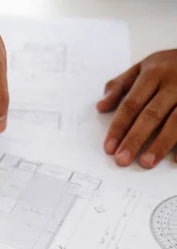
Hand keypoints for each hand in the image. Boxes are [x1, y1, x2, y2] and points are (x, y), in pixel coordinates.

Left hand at [97, 49, 176, 167]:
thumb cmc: (169, 65)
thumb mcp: (143, 66)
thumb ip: (120, 86)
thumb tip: (101, 106)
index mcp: (154, 72)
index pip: (131, 104)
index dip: (119, 127)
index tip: (109, 148)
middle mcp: (174, 82)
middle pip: (151, 114)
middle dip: (135, 139)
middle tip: (122, 160)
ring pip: (176, 121)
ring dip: (161, 144)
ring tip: (146, 162)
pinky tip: (176, 161)